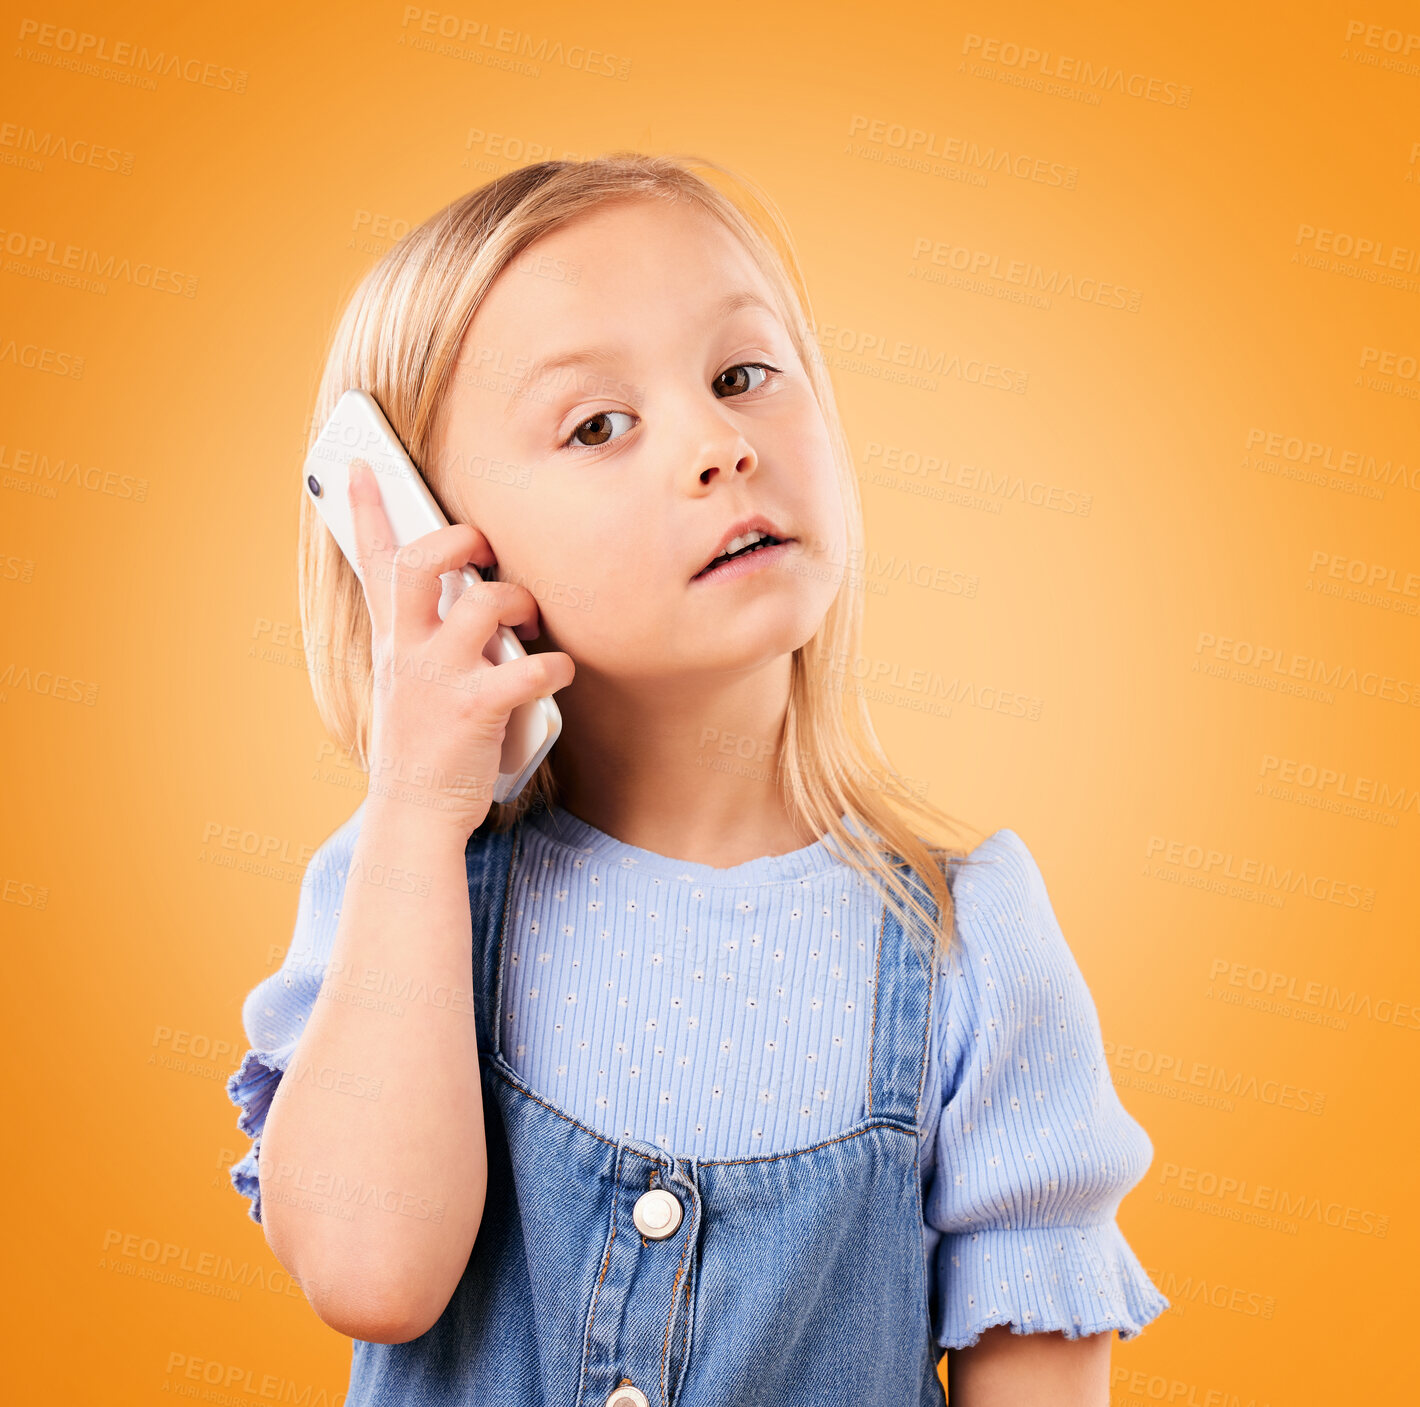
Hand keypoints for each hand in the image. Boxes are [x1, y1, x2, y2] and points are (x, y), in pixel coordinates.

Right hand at [346, 457, 573, 838]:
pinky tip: (559, 671)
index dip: (368, 509)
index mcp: (394, 639)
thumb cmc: (424, 743)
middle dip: (459, 541)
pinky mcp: (473, 711)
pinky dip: (555, 665)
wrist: (415, 814)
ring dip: (519, 604)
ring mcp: (438, 679)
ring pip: (482, 604)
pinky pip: (528, 670)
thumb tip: (466, 597)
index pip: (372, 562)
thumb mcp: (407, 681)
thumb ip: (425, 637)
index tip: (362, 465)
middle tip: (485, 553)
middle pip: (420, 562)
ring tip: (532, 626)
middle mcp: (409, 651)